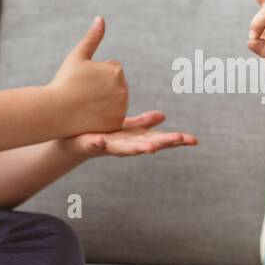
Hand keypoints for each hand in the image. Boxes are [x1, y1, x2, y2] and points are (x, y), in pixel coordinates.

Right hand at [49, 16, 128, 133]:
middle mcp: (123, 88)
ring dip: (104, 101)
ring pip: (115, 100)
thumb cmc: (64, 81)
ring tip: (86, 104)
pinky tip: (90, 115)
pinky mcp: (116, 122)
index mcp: (116, 69)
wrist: (55, 111)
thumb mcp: (77, 56)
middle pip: (115, 85)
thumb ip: (92, 37)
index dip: (94, 74)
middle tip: (83, 93)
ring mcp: (121, 107)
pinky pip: (113, 116)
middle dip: (102, 88)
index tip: (82, 80)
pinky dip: (104, 115)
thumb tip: (101, 18)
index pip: (111, 69)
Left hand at [69, 110, 197, 157]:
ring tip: (149, 148)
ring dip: (136, 149)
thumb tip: (163, 115)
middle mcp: (124, 146)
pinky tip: (101, 140)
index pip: (159, 140)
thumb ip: (143, 122)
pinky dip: (97, 143)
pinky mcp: (88, 144)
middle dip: (163, 143)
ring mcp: (107, 147)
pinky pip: (93, 144)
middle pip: (147, 145)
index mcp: (134, 139)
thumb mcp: (125, 128)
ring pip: (123, 149)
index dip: (176, 141)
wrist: (70, 142)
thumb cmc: (101, 133)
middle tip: (179, 140)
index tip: (194, 140)